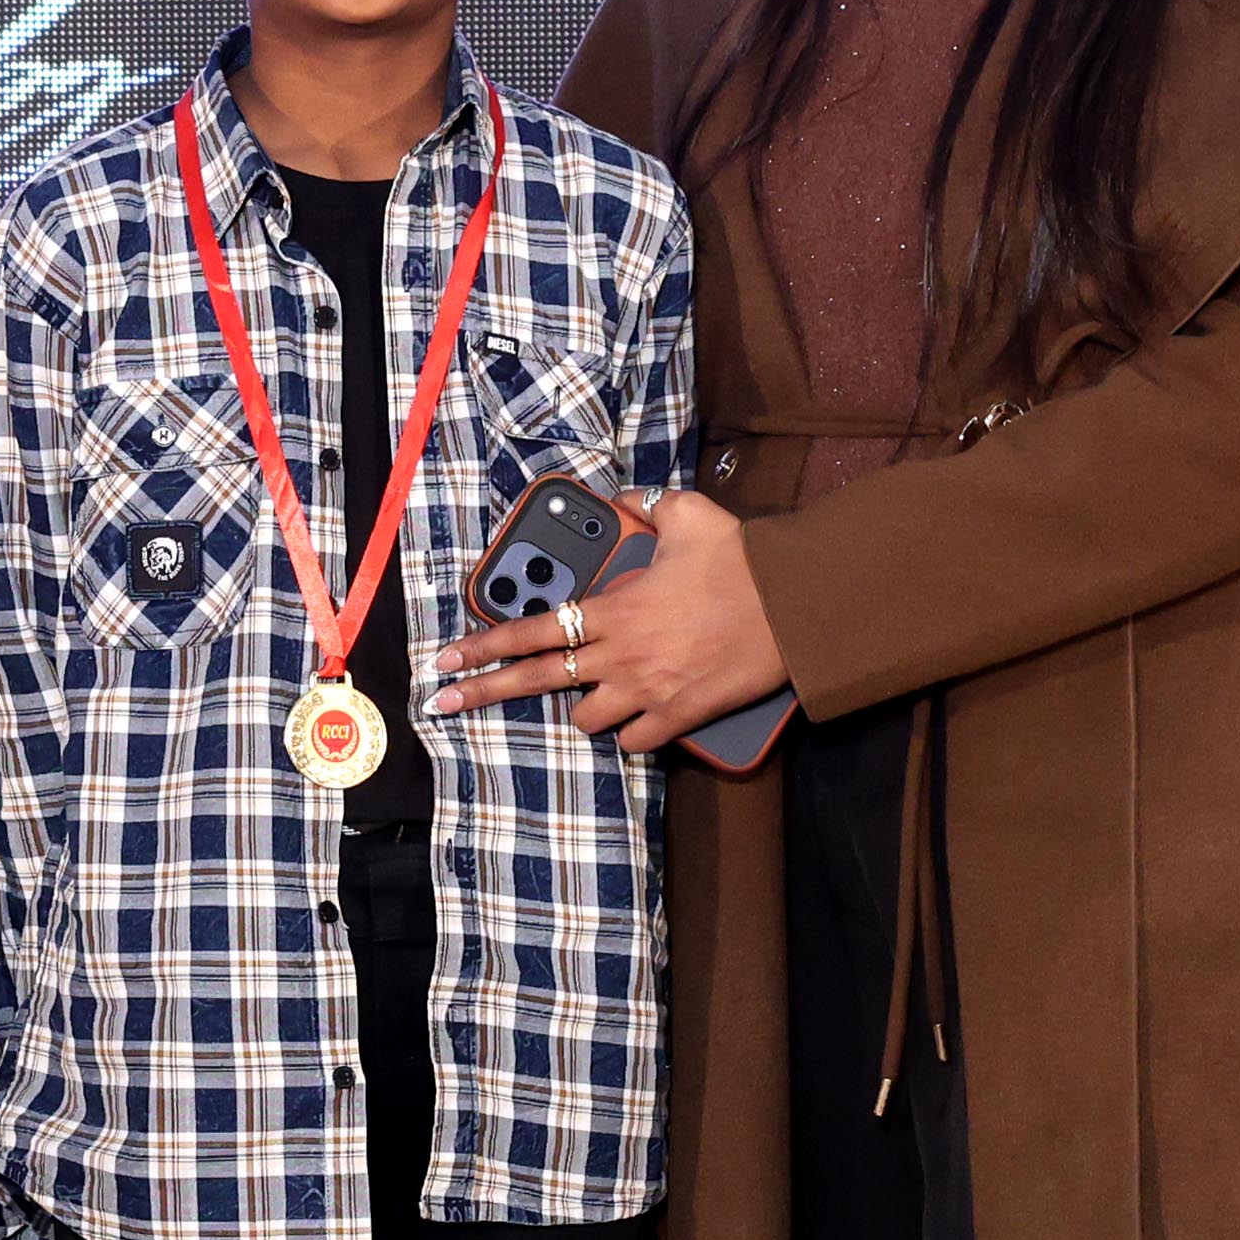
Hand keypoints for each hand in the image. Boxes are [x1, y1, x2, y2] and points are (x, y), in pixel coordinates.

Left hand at [422, 483, 789, 752]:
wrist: (796, 604)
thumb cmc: (741, 558)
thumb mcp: (688, 514)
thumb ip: (647, 506)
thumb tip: (627, 499)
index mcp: (613, 608)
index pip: (530, 632)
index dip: (482, 647)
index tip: (446, 660)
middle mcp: (619, 655)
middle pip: (535, 681)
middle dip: (482, 694)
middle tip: (444, 704)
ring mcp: (647, 690)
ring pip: (586, 719)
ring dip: (584, 709)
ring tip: (593, 696)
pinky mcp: (680, 716)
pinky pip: (635, 740)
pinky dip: (631, 734)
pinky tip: (637, 720)